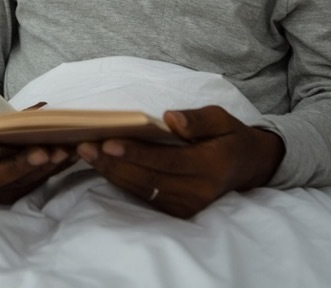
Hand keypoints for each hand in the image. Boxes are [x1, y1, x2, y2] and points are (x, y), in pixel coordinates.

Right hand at [0, 102, 77, 203]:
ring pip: (36, 179)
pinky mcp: (22, 191)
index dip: (21, 163)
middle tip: (65, 149)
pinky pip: (42, 179)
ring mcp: (8, 192)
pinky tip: (74, 154)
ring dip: (57, 165)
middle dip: (46, 163)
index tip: (41, 152)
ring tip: (75, 148)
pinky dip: (58, 166)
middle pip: (22, 178)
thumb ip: (8, 122)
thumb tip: (42, 109)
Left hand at [77, 105, 283, 218]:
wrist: (246, 167)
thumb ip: (197, 120)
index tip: (108, 142)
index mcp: (210, 165)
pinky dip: (121, 181)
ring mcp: (187, 205)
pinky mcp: (178, 211)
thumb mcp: (221, 119)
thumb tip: (170, 118)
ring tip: (86, 154)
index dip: (136, 153)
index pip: (166, 161)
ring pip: (142, 190)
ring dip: (111, 173)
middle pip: (148, 179)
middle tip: (84, 146)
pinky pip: (144, 197)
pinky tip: (102, 166)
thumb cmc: (229, 137)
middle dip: (113, 163)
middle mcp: (198, 191)